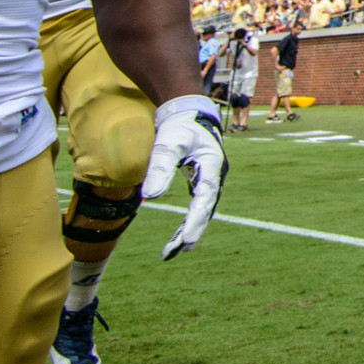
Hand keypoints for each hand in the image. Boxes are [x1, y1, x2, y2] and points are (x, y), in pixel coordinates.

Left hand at [141, 96, 228, 259]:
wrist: (189, 111)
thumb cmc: (180, 126)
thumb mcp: (168, 142)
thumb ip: (159, 167)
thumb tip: (148, 198)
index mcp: (211, 164)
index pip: (204, 198)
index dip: (195, 220)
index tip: (186, 240)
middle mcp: (215, 175)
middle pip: (206, 209)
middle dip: (192, 230)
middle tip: (178, 251)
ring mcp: (211, 178)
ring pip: (203, 210)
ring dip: (189, 229)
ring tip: (172, 251)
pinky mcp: (203, 180)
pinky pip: (198, 205)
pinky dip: (189, 220)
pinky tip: (178, 235)